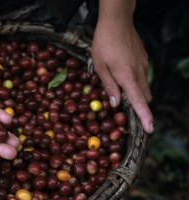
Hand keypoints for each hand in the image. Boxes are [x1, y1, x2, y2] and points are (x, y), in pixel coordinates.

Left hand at [92, 13, 153, 132]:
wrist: (117, 21)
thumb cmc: (103, 44)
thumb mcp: (99, 66)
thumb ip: (109, 86)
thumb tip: (115, 104)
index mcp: (127, 76)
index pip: (139, 101)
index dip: (144, 116)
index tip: (150, 129)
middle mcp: (139, 72)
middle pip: (144, 97)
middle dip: (138, 106)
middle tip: (125, 109)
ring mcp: (143, 65)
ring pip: (144, 87)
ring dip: (135, 93)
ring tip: (119, 87)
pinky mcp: (144, 60)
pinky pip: (142, 76)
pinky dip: (135, 82)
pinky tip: (122, 73)